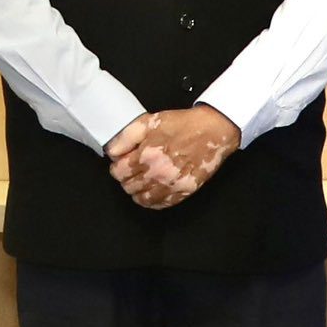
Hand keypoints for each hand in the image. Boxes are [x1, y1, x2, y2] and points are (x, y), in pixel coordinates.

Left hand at [107, 106, 240, 208]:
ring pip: (143, 199)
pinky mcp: (185, 191)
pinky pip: (162, 204)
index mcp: (147, 155)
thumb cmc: (184, 124)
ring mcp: (172, 184)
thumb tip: (112, 152)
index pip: (118, 172)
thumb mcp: (149, 121)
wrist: (214, 130)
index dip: (117, 168)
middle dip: (126, 179)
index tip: (120, 164)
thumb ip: (126, 137)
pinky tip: (152, 192)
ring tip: (140, 182)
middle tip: (131, 172)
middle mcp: (158, 173)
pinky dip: (153, 201)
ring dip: (137, 191)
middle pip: (128, 187)